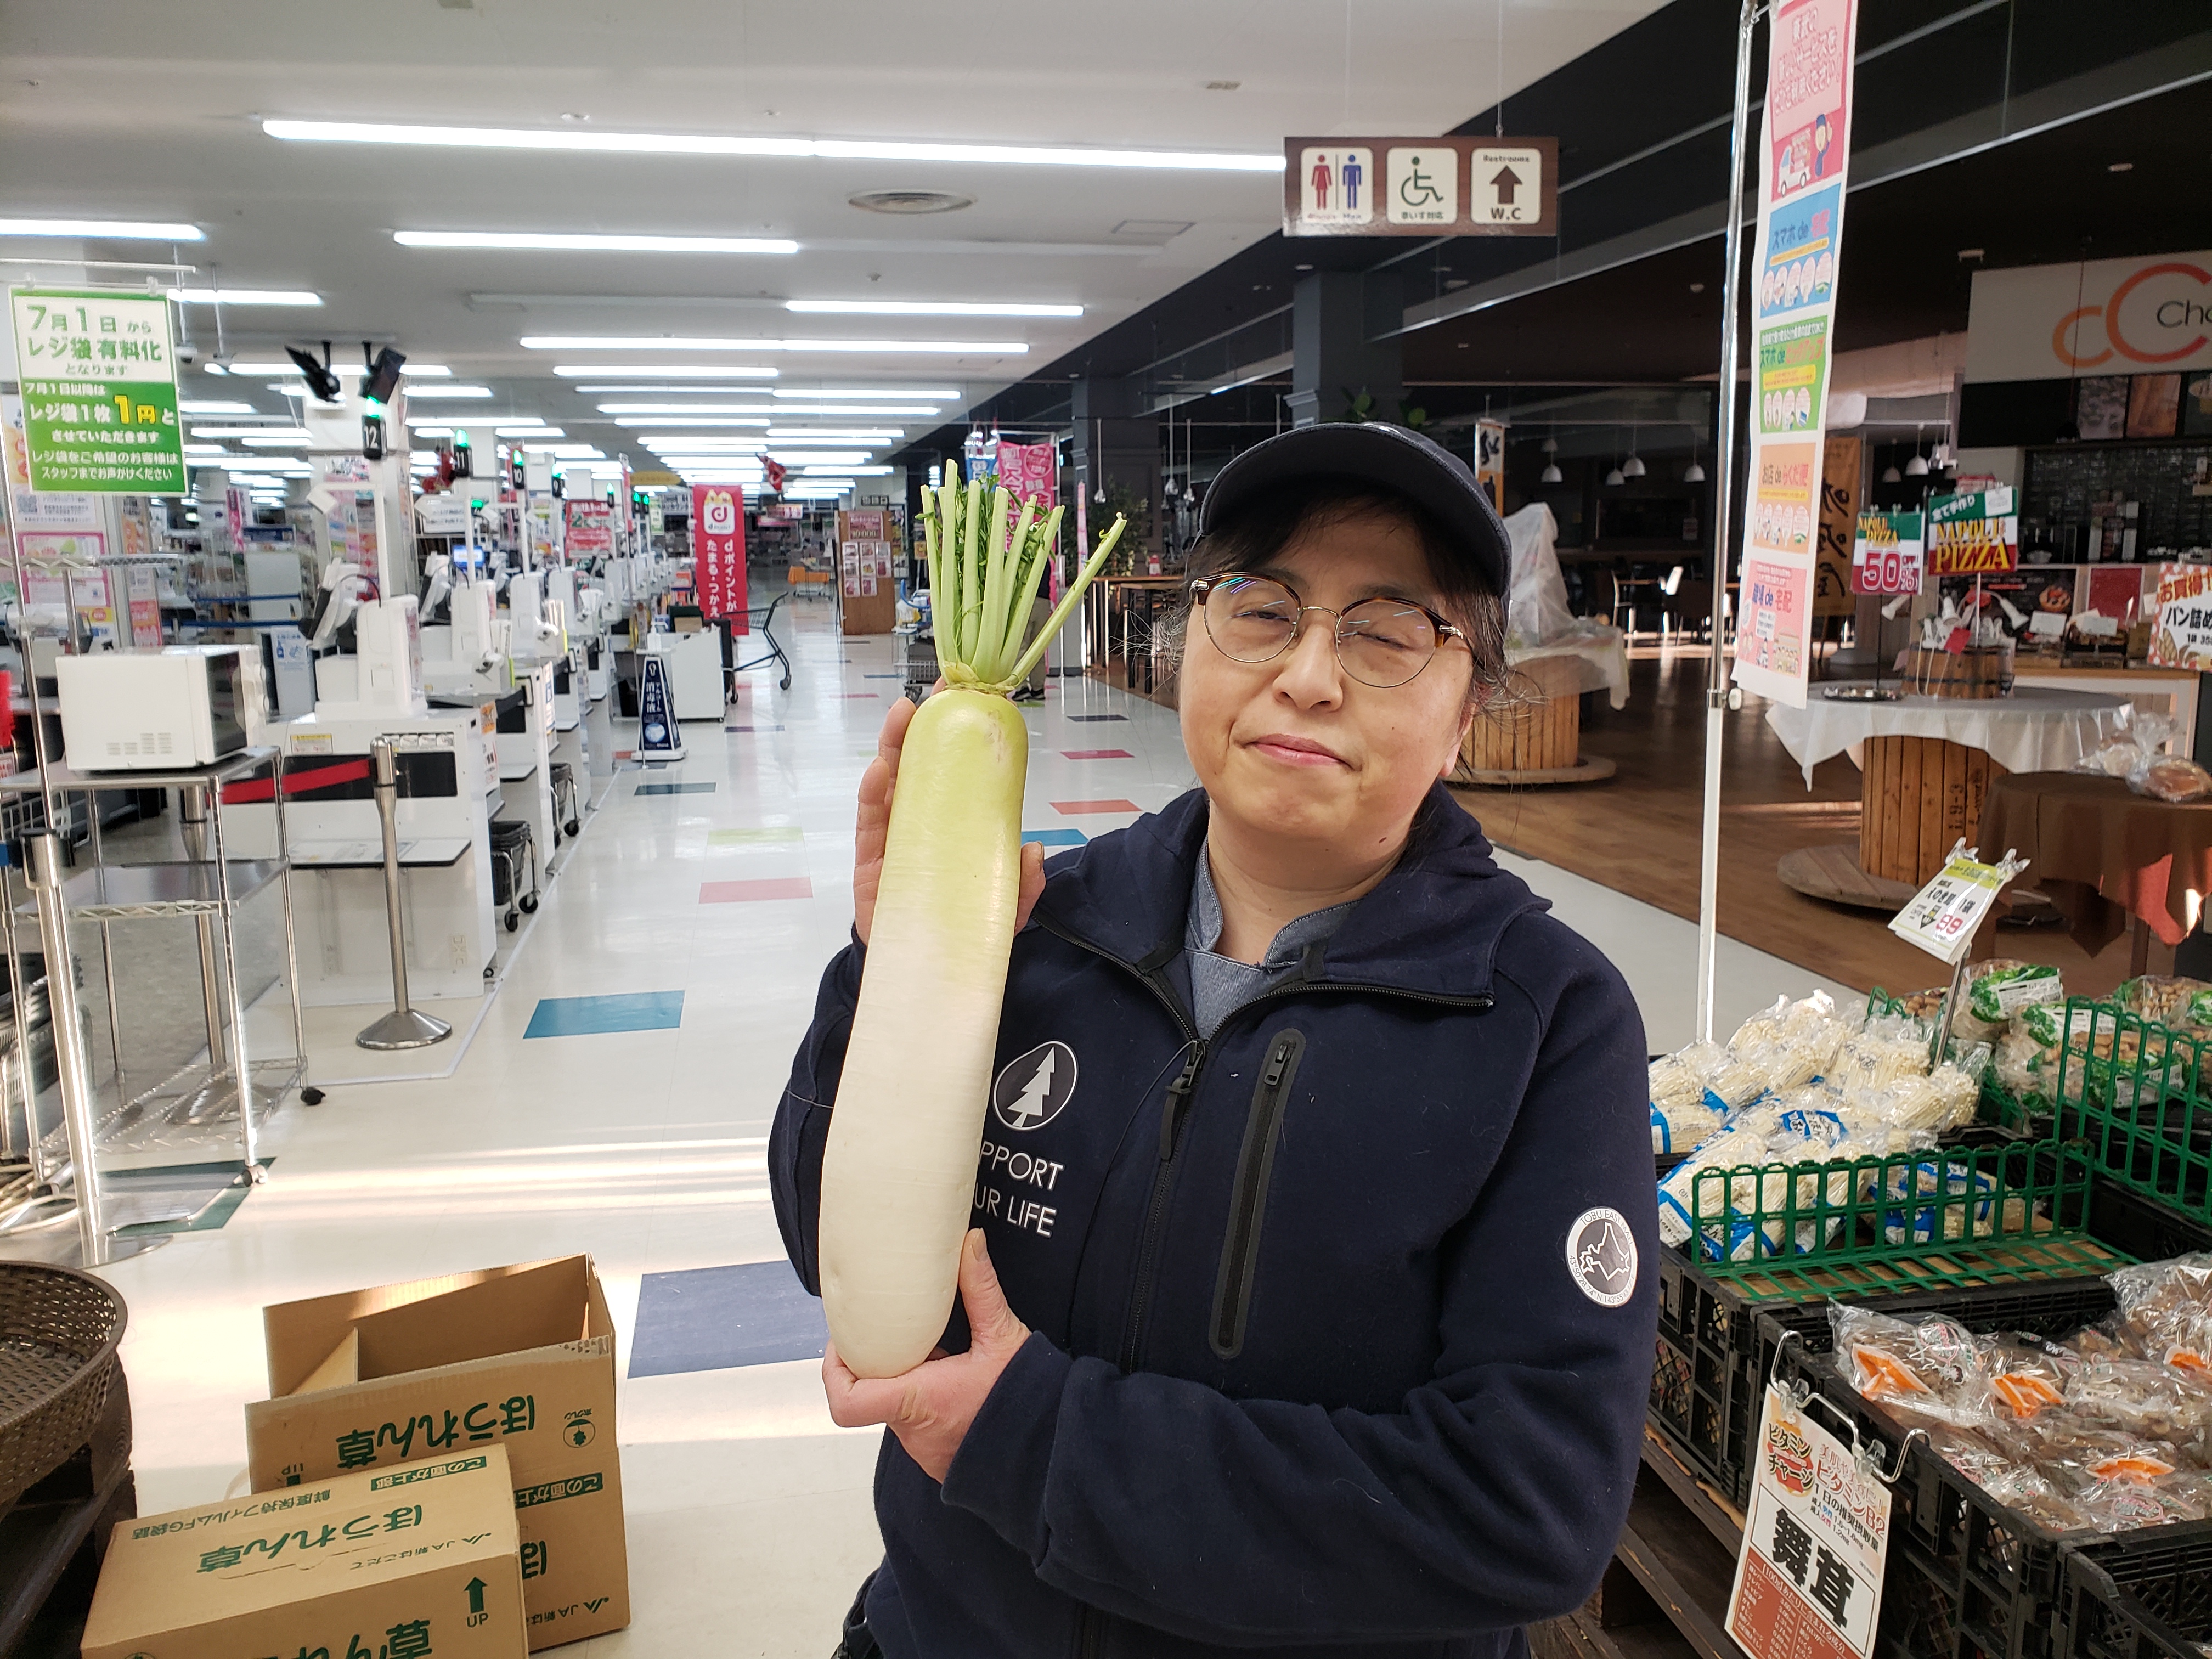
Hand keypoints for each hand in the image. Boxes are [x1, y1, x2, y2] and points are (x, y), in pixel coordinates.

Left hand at [822, 1229, 1030, 1481]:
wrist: (1054, 1451)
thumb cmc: (1028, 1400)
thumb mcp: (1003, 1336)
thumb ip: (980, 1288)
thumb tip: (969, 1244)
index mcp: (918, 1400)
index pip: (847, 1401)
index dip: (835, 1370)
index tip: (847, 1342)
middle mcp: (913, 1432)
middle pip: (871, 1395)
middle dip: (878, 1363)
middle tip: (894, 1332)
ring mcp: (924, 1450)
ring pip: (896, 1409)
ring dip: (906, 1382)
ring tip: (931, 1353)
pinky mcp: (939, 1458)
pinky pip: (917, 1426)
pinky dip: (925, 1402)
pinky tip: (952, 1382)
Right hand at [853, 696, 1046, 945]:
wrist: (922, 973)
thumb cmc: (960, 930)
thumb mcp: (1001, 911)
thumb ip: (1021, 886)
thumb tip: (1035, 852)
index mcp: (952, 825)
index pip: (957, 773)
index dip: (961, 736)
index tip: (973, 698)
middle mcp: (921, 824)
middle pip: (920, 767)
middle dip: (925, 726)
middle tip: (939, 693)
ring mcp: (893, 840)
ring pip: (890, 785)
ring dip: (895, 747)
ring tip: (904, 714)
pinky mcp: (870, 864)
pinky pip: (869, 823)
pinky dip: (872, 795)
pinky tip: (880, 770)